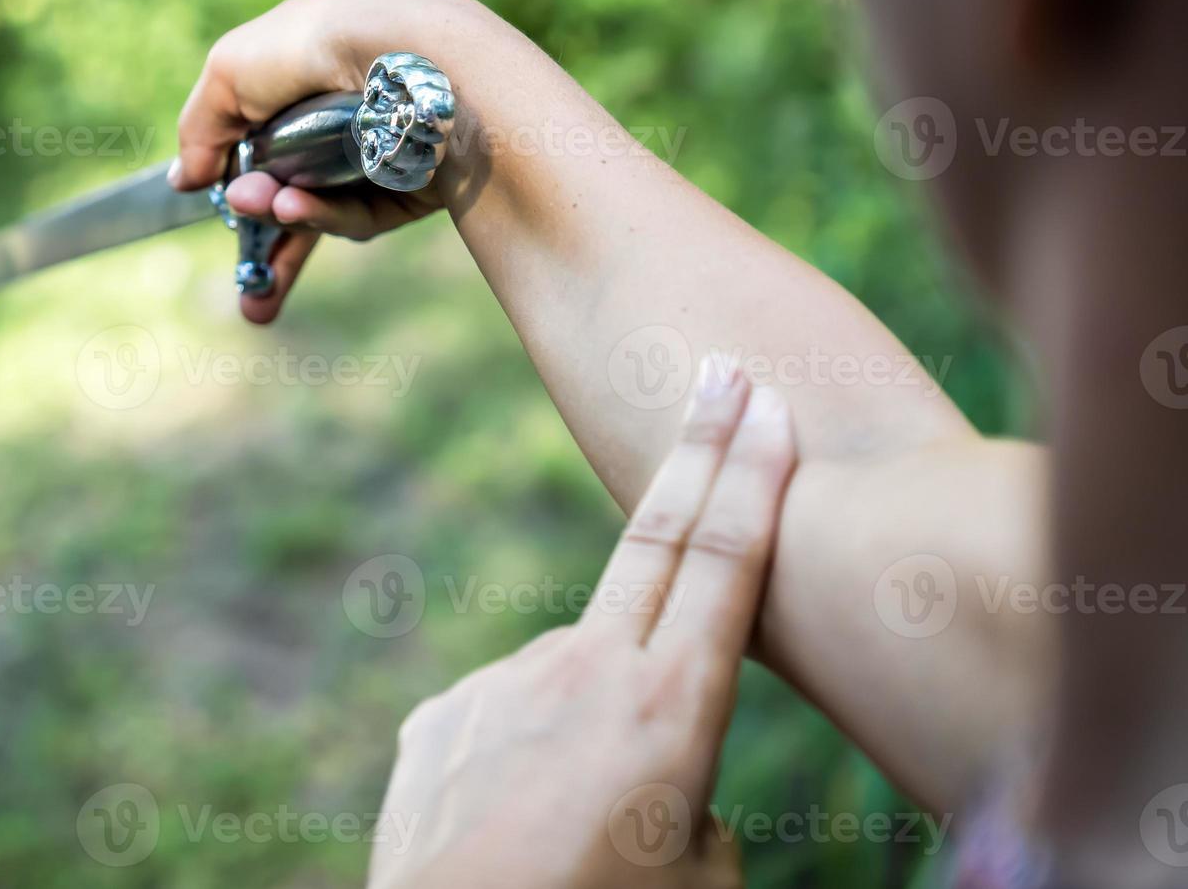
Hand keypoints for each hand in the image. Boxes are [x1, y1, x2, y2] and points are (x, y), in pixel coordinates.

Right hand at [172, 0, 489, 323]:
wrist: (398, 54)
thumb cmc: (309, 47)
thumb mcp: (228, 74)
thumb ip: (200, 131)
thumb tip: (184, 183)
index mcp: (305, 78)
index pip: (266, 141)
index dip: (238, 181)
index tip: (219, 210)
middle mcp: (344, 118)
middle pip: (296, 194)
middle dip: (266, 238)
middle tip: (243, 278)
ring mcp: (378, 157)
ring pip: (324, 212)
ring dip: (284, 217)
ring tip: (259, 208)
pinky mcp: (408, 189)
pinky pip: (357, 216)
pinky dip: (323, 215)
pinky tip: (292, 209)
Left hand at [369, 369, 795, 888]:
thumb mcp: (701, 878)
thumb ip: (687, 792)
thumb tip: (653, 767)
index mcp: (671, 708)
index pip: (725, 561)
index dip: (753, 476)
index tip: (770, 405)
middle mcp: (585, 671)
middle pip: (658, 536)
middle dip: (700, 450)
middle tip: (721, 376)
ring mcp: (505, 686)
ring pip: (581, 671)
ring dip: (602, 715)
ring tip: (587, 823)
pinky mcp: (445, 718)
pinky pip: (513, 720)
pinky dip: (534, 759)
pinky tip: (520, 832)